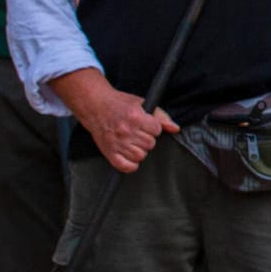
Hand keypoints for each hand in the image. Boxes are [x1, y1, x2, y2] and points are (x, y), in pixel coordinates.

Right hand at [51, 69, 178, 172]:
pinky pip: (126, 167)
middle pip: (150, 144)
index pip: (157, 130)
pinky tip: (129, 155)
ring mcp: (116, 143)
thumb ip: (161, 116)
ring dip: (139, 150)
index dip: (154, 128)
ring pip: (140, 156)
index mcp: (135, 117)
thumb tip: (175, 128)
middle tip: (138, 133)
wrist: (95, 106)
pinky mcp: (109, 152)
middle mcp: (126, 131)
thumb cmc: (119, 104)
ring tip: (132, 142)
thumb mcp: (142, 104)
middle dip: (147, 138)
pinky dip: (130, 164)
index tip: (146, 125)